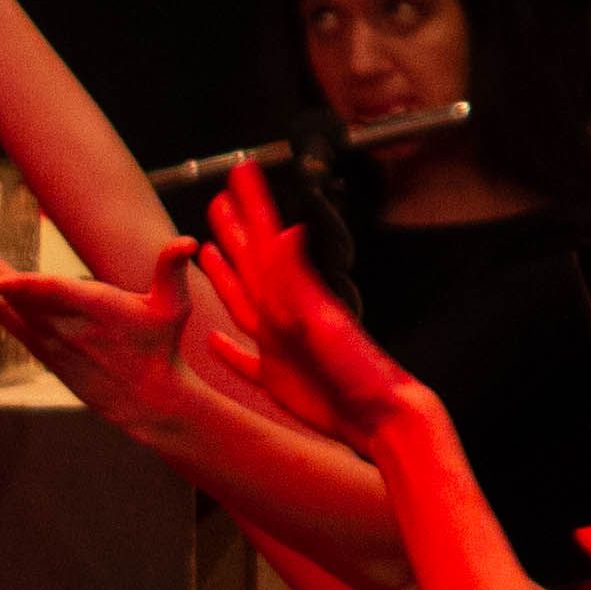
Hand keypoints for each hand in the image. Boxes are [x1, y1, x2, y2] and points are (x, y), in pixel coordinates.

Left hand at [0, 238, 202, 436]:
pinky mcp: (40, 347)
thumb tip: (187, 240)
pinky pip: (5, 320)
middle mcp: (64, 324)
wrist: (144, 399)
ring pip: (5, 303)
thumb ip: (171, 269)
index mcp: (95, 308)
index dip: (22, 286)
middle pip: (17, 291)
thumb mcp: (174, 307)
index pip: (53, 294)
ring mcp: (49, 337)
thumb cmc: (159, 349)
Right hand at [200, 161, 420, 438]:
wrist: (381, 417)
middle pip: (251, 264)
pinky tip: (213, 340)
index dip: (254, 206)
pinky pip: (242, 361)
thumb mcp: (327, 321)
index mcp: (292, 298)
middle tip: (221, 199)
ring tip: (209, 250)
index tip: (243, 171)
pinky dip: (226, 350)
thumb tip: (289, 231)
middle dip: (236, 230)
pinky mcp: (277, 379)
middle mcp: (283, 316)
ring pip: (242, 302)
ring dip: (226, 276)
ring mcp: (278, 347)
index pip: (266, 242)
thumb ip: (301, 280)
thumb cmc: (360, 371)